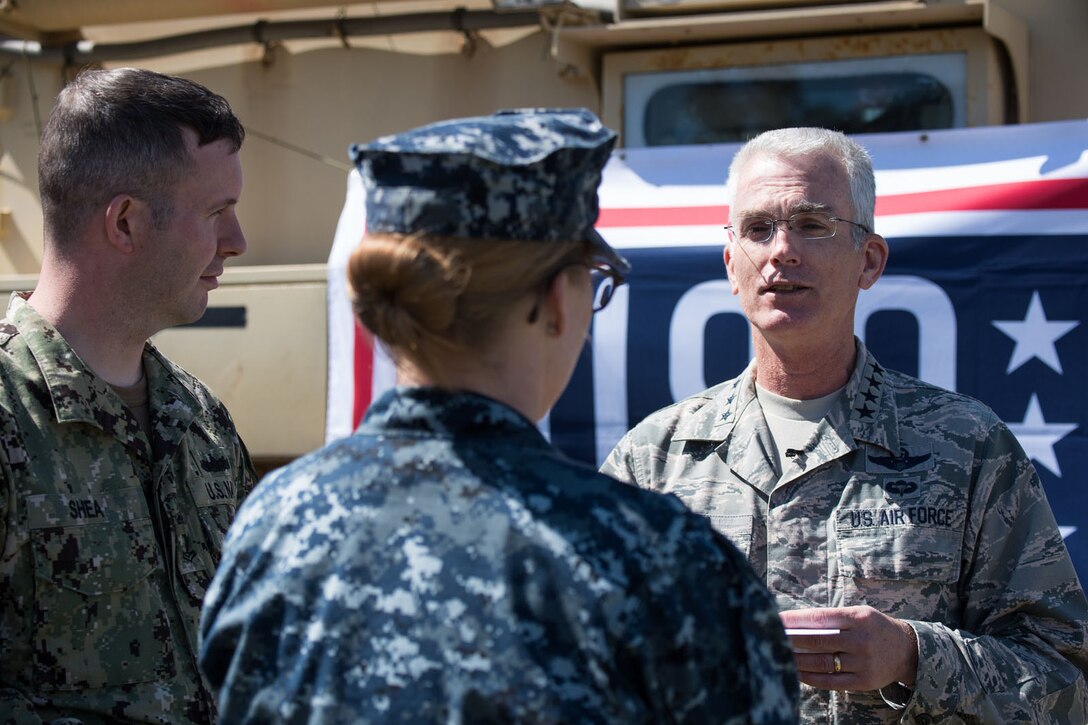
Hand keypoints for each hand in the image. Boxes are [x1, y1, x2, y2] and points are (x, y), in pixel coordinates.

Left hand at [779, 605, 917, 691]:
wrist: (906, 650)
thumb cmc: (873, 627)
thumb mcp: (858, 614)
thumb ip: (832, 618)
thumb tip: (796, 623)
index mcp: (858, 618)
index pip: (819, 618)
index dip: (795, 620)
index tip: (776, 619)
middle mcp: (861, 640)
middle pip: (818, 641)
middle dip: (791, 640)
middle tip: (771, 637)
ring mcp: (862, 662)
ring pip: (822, 663)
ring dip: (797, 660)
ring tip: (780, 655)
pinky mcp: (863, 681)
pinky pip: (831, 681)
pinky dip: (811, 677)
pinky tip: (797, 672)